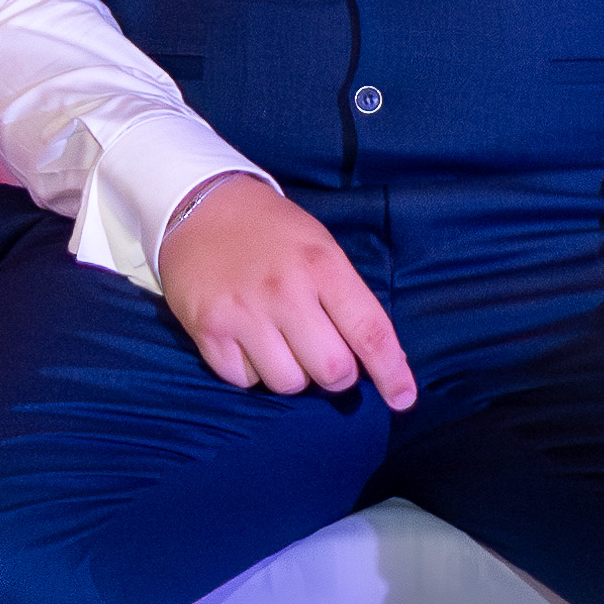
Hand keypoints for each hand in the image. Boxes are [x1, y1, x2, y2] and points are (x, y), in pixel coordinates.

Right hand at [153, 173, 414, 408]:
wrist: (199, 204)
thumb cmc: (271, 231)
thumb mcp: (320, 247)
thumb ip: (346, 299)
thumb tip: (375, 360)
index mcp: (322, 266)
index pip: (370, 332)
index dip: (392, 373)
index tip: (403, 399)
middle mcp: (285, 291)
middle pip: (332, 371)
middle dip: (336, 375)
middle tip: (324, 356)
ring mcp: (244, 312)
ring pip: (288, 383)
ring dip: (291, 374)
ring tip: (281, 344)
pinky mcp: (208, 330)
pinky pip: (244, 381)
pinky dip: (251, 372)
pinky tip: (247, 342)